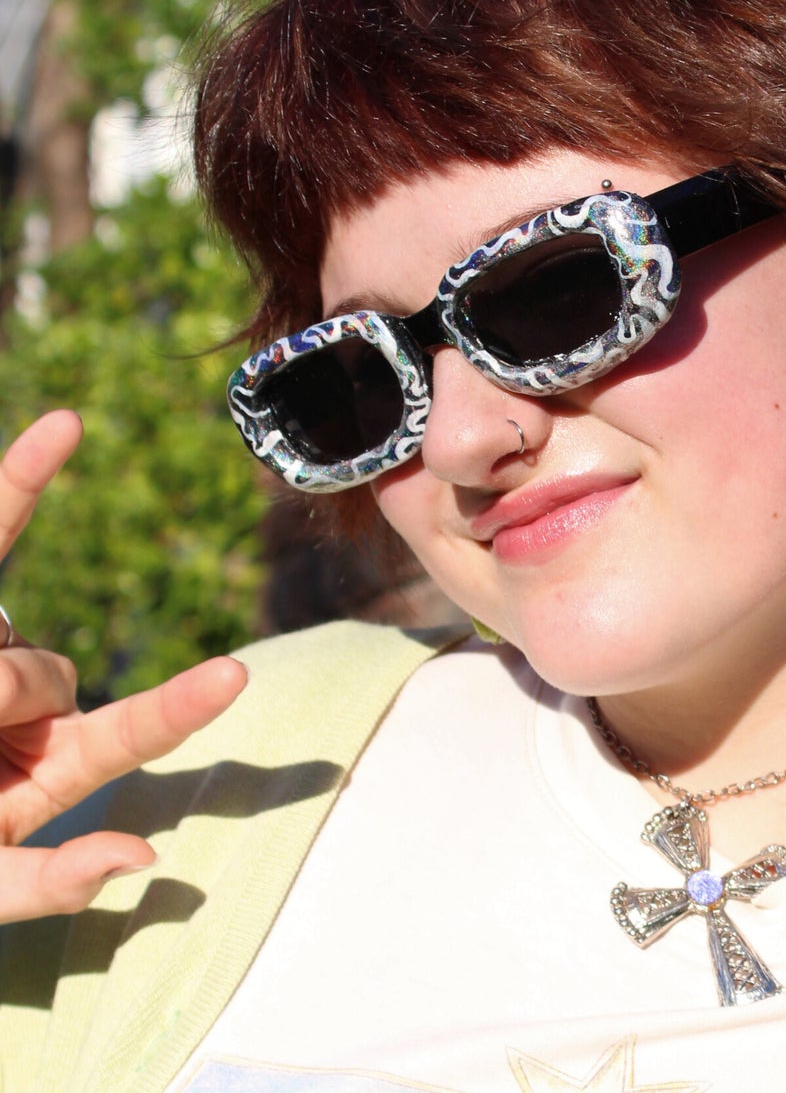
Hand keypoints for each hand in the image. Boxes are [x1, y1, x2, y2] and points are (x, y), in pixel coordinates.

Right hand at [0, 411, 246, 923]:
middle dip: (0, 706)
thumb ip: (45, 886)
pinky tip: (67, 426)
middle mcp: (28, 702)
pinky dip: (18, 484)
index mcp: (54, 764)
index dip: (175, 707)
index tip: (234, 674)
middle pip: (48, 679)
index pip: (127, 731)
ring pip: (15, 659)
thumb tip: (138, 858)